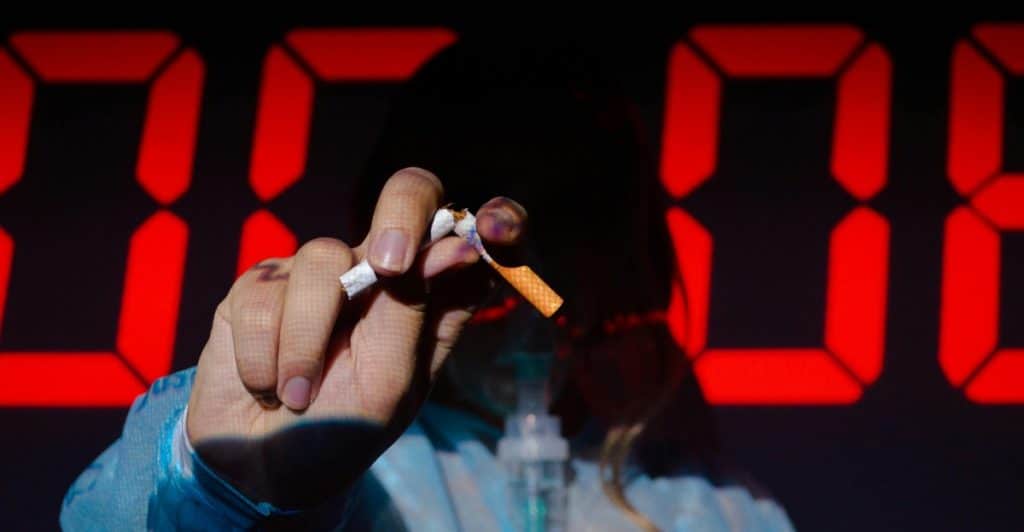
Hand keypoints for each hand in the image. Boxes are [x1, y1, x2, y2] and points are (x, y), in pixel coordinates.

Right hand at [185, 168, 526, 507]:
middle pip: (409, 195)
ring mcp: (323, 273)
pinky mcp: (263, 286)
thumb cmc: (343, 433)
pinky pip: (262, 296)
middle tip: (391, 265)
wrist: (264, 473)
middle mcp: (383, 273)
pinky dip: (264, 356)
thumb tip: (456, 245)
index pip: (474, 239)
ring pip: (322, 258)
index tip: (498, 230)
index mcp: (432, 300)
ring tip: (299, 398)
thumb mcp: (391, 383)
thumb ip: (415, 311)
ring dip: (306, 344)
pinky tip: (267, 385)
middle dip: (403, 217)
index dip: (497, 222)